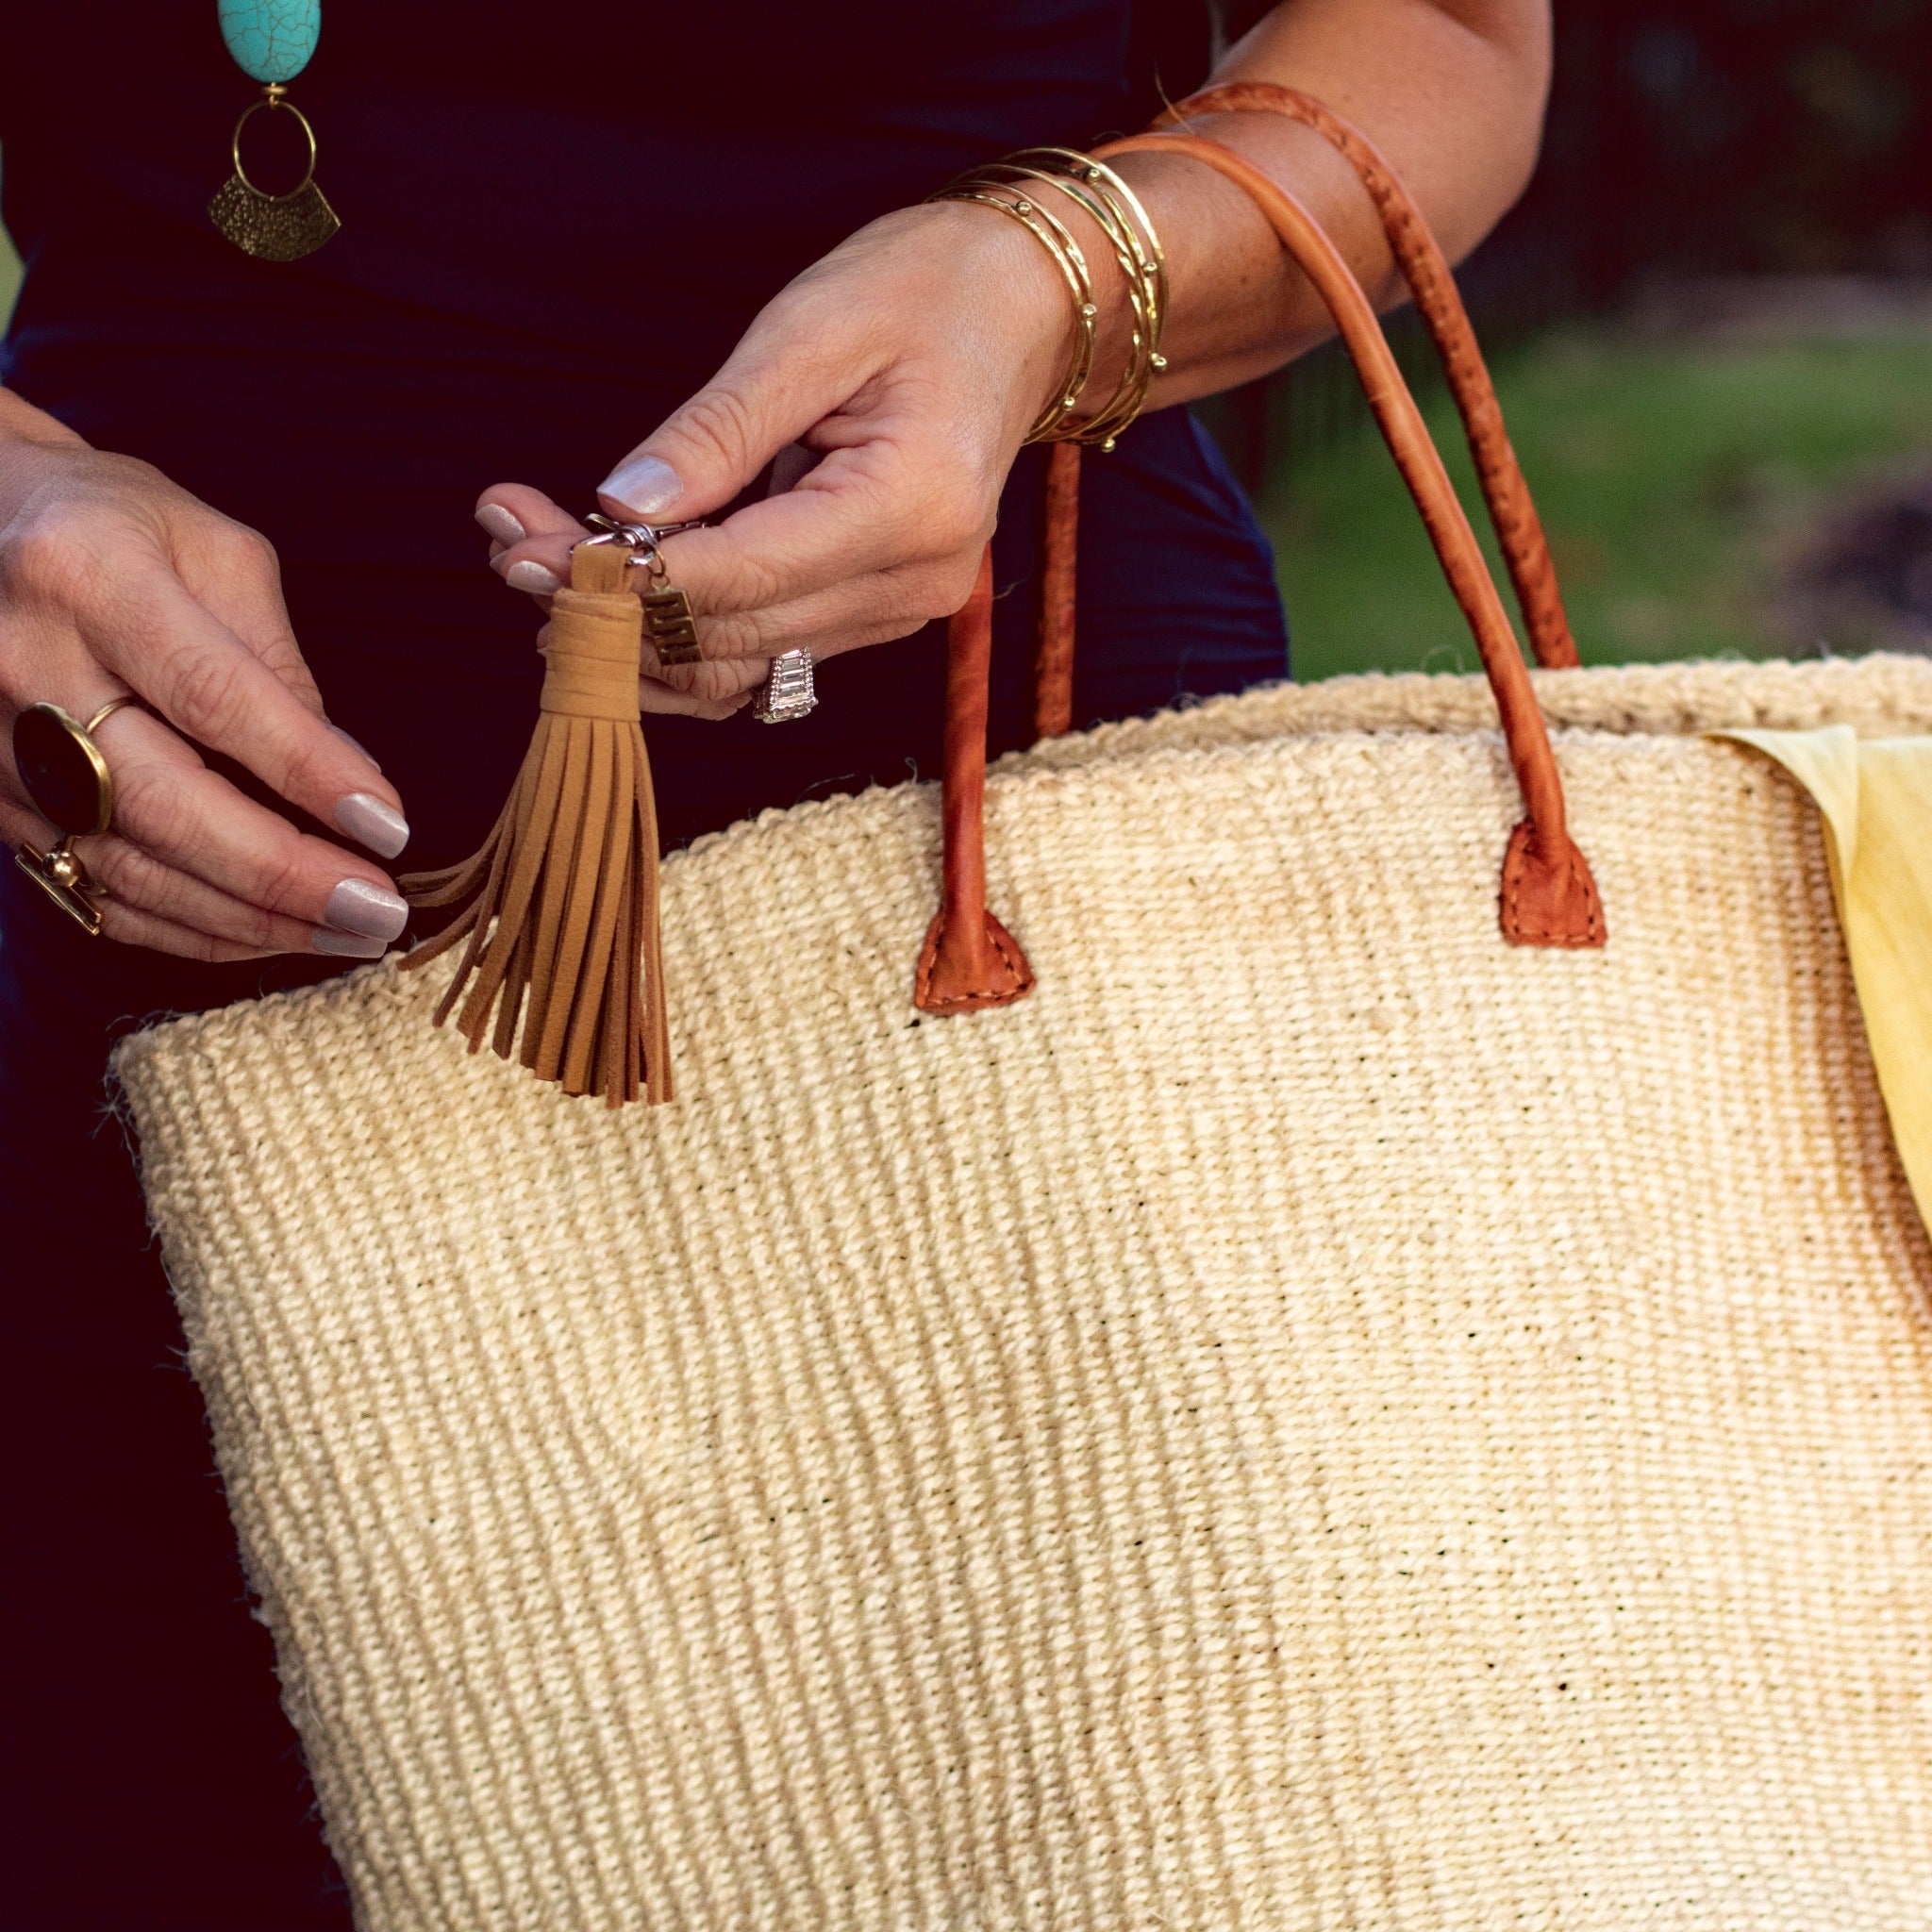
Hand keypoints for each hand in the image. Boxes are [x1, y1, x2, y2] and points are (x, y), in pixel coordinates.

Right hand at [0, 400, 412, 961]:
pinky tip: (270, 934)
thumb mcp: (209, 547)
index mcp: (89, 580)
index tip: (389, 826)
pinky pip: (97, 892)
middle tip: (380, 911)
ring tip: (351, 934)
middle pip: (164, 805)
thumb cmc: (109, 525)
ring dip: (251, 919)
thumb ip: (276, 660)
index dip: (307, 772)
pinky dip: (192, 929)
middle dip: (285, 874)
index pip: (214, 697)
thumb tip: (348, 778)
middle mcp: (26, 667)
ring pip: (130, 869)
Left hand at [474, 199, 1078, 709]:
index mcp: (908, 510)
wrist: (1022, 310)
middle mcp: (910, 585)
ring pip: (737, 668)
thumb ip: (718, 429)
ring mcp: (898, 611)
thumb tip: (624, 504)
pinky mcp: (874, 615)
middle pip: (728, 635)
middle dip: (607, 604)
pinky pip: (763, 660)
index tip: (529, 551)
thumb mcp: (811, 329)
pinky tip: (612, 602)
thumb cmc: (926, 293)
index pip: (739, 579)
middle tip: (508, 549)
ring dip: (630, 634)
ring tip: (539, 565)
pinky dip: (680, 642)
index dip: (625, 579)